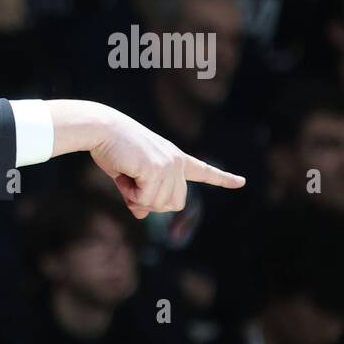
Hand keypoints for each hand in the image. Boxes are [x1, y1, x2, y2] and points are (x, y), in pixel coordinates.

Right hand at [48, 100, 244, 218]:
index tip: (241, 182)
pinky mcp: (157, 169)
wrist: (102, 129)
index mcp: (174, 158)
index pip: (203, 171)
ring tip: (126, 176)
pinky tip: (125, 176)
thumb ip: (138, 196)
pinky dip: (131, 194)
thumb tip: (142, 215)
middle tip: (131, 190)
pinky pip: (146, 199)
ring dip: (137, 198)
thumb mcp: (127, 177)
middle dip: (151, 204)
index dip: (222, 178)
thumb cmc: (112, 149)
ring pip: (159, 204)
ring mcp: (170, 165)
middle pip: (175, 204)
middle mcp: (177, 161)